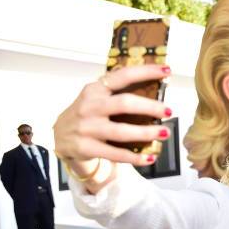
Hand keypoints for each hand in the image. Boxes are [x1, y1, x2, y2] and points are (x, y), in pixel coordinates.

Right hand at [53, 65, 171, 184]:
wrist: (59, 137)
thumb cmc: (87, 114)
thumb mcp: (96, 97)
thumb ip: (117, 91)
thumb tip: (153, 86)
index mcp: (95, 89)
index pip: (122, 76)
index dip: (145, 72)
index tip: (166, 70)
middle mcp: (90, 106)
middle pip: (124, 104)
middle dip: (150, 107)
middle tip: (169, 111)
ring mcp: (87, 128)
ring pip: (121, 131)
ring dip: (146, 133)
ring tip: (165, 133)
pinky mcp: (86, 148)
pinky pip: (115, 154)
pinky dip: (135, 157)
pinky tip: (150, 158)